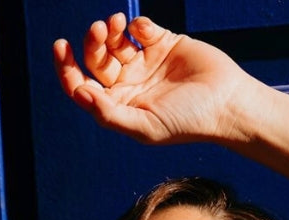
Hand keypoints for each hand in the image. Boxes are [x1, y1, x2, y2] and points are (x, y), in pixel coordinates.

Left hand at [53, 14, 251, 144]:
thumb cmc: (188, 122)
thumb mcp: (145, 126)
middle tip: (100, 30)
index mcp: (120, 106)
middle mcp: (129, 84)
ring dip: (109, 29)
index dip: (67, 68)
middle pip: (96, 59)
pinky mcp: (162, 42)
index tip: (61, 47)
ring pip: (114, 40)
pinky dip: (137, 24)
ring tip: (116, 24)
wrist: (226, 104)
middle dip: (92, 42)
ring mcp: (145, 62)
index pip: (83, 86)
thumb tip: (80, 94)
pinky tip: (147, 32)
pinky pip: (140, 27)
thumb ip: (110, 114)